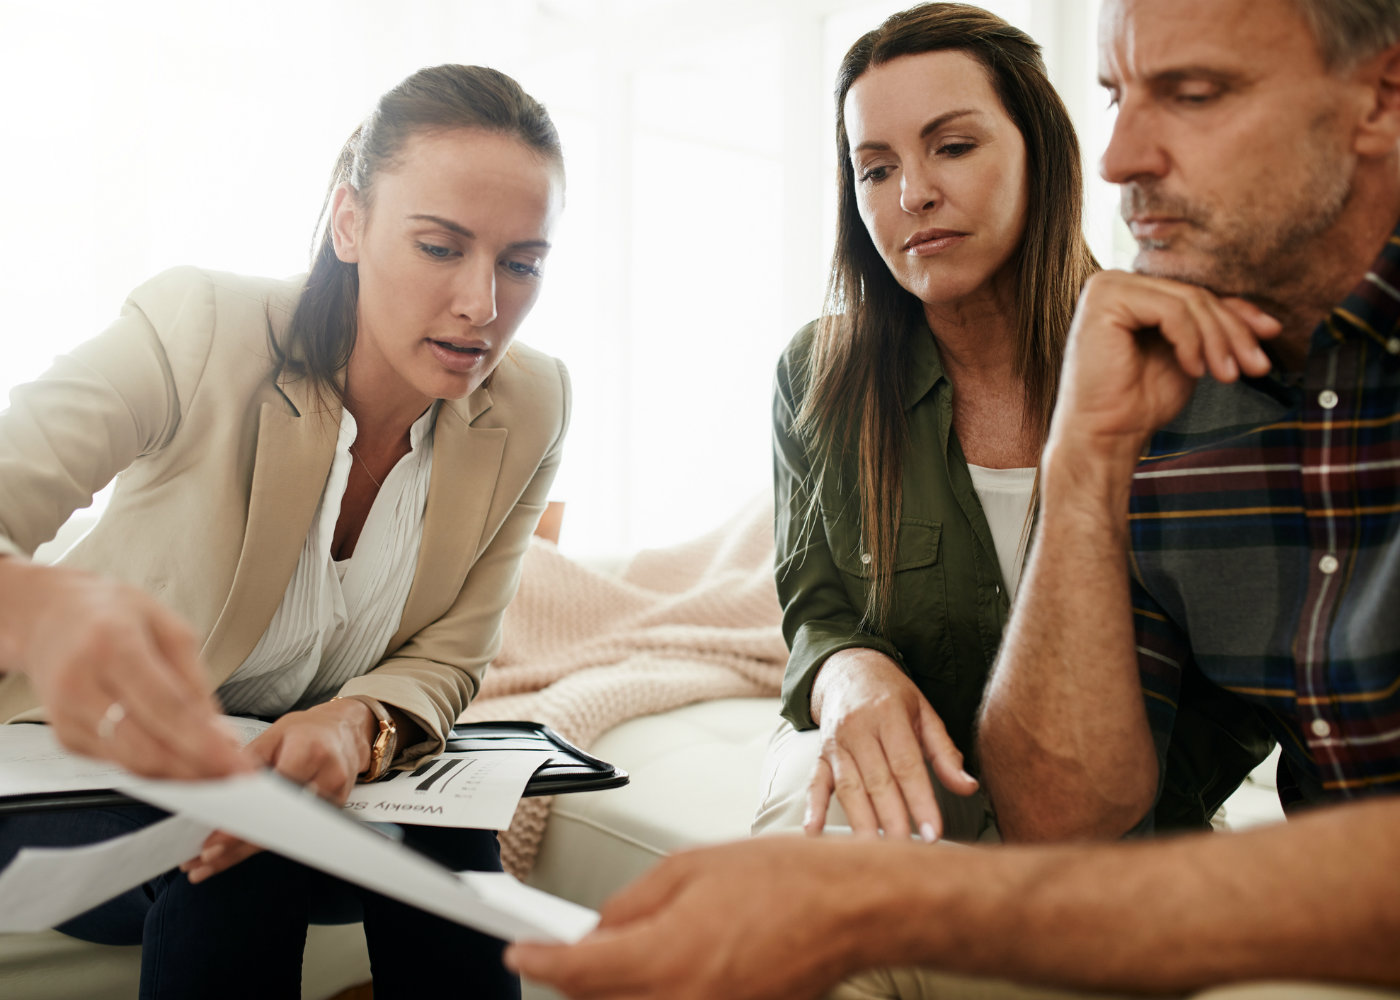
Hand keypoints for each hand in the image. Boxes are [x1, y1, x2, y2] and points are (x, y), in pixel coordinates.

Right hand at [0, 558, 248, 778]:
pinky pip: (118, 761)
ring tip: (215, 770)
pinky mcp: (64, 735)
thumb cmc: (112, 615)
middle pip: (145, 745)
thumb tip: (220, 733)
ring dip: (179, 773)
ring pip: (131, 762)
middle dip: (195, 768)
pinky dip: (154, 765)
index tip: (235, 763)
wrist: (49, 616)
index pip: (165, 707)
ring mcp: (67, 714)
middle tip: (233, 776)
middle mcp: (80, 682)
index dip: (204, 743)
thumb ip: (195, 681)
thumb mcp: (168, 627)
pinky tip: (179, 758)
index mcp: (112, 644)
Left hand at [182, 698, 375, 881]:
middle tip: (203, 859)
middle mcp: (327, 778)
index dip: (243, 820)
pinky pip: (292, 835)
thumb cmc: (308, 730)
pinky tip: (236, 852)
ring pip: (283, 836)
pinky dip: (262, 843)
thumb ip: (246, 762)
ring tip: (210, 862)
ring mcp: (334, 799)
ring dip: (244, 852)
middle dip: (237, 846)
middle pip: (278, 824)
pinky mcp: (332, 814)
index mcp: (309, 752)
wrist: (347, 731)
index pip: (273, 796)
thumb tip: (215, 790)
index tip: (214, 839)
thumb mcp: (274, 734)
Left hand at [507, 837, 898, 999]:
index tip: (518, 949)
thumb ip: (631, 904)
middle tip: (563, 945)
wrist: (850, 910)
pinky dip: (653, 996)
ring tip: (618, 953)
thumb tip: (598, 928)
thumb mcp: (690, 868)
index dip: (539, 959)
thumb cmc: (784, 879)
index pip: (578, 972)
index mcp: (667, 958)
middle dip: (574, 977)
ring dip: (613, 990)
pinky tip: (661, 967)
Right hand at [808, 649, 976, 840]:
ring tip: (873, 852)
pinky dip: (813, 808)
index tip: (934, 832)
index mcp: (889, 715)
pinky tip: (813, 833)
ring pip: (848, 788)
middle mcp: (858, 729)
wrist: (848, 669)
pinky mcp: (819, 755)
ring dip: (861, 822)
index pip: (907, 765)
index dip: (921, 800)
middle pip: (877, 781)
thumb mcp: (924, 713)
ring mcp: (835, 743)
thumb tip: (969, 788)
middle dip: (893, 818)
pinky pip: (815, 783)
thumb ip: (945, 752)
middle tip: (907, 852)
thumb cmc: (893, 695)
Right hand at [1051, 271, 1281, 463]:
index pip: (1195, 292)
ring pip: (1188, 301)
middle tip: (1255, 366)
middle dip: (1233, 332)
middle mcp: (1115, 282)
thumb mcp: (1190, 357)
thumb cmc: (1138, 402)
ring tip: (1228, 376)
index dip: (1237, 313)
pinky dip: (1191, 341)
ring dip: (1218, 340)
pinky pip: (1171, 310)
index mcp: (1132, 292)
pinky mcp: (1105, 300)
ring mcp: (1107, 287)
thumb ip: (1213, 331)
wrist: (1104, 435)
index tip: (1271, 334)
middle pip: (1195, 295)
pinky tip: (1194, 370)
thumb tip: (1269, 322)